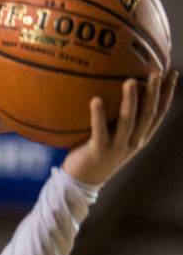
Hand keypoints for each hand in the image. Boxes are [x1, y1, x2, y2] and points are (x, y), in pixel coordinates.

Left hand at [63, 70, 177, 185]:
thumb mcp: (115, 136)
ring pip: (127, 122)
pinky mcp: (98, 152)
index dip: (167, 94)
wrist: (82, 182)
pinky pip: (99, 131)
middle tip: (155, 73)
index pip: (158, 114)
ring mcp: (116, 148)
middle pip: (147, 115)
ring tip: (129, 81)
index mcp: (140, 138)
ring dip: (130, 101)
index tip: (172, 73)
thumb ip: (121, 117)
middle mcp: (132, 143)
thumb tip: (120, 86)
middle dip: (153, 93)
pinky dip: (98, 115)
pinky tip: (96, 99)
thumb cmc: (97, 153)